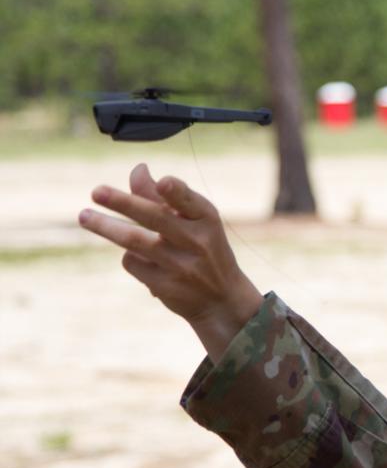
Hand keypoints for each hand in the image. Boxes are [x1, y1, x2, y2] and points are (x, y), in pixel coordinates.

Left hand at [79, 163, 262, 360]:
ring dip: (106, 227)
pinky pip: (133, 263)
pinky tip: (140, 258)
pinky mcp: (166, 286)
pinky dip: (129, 256)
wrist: (222, 298)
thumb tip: (138, 169)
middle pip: (155, 218)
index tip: (163, 183)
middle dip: (124, 203)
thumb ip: (165, 197)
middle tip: (96, 192)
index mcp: (206, 219)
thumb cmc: (204, 248)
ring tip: (84, 216)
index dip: (176, 192)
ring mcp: (182, 266)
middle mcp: (197, 241)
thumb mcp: (195, 221)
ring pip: (135, 241)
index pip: (190, 202)